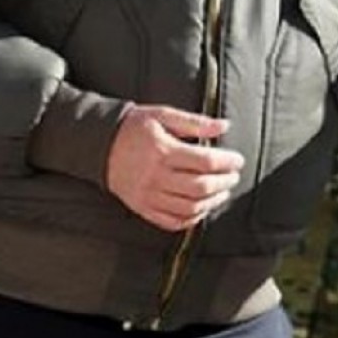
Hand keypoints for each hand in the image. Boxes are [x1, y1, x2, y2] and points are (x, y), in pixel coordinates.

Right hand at [104, 105, 242, 231]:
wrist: (100, 144)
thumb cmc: (135, 127)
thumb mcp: (163, 115)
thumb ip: (194, 122)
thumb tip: (223, 126)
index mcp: (162, 151)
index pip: (205, 162)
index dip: (227, 162)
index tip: (237, 160)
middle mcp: (155, 176)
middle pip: (200, 187)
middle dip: (224, 182)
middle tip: (233, 176)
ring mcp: (148, 195)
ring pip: (189, 207)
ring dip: (213, 201)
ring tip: (222, 191)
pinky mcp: (142, 208)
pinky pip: (173, 221)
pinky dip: (192, 218)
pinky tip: (202, 207)